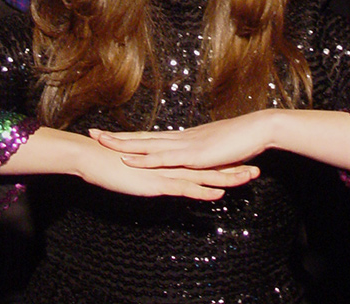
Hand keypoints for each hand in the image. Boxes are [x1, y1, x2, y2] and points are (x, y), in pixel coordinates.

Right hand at [1, 127, 258, 200]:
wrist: (92, 156)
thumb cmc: (111, 162)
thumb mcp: (138, 169)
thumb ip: (152, 170)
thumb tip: (161, 176)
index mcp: (169, 160)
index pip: (201, 162)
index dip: (222, 163)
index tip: (242, 162)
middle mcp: (172, 164)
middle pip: (208, 167)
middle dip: (233, 169)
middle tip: (256, 169)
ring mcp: (165, 172)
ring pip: (202, 176)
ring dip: (226, 178)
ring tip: (248, 178)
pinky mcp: (156, 182)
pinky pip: (184, 188)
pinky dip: (202, 191)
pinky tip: (217, 194)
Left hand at [90, 112, 273, 170]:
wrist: (257, 128)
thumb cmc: (240, 140)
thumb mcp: (214, 152)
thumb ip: (201, 157)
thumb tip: (192, 162)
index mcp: (183, 138)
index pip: (149, 137)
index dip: (128, 136)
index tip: (108, 134)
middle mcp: (179, 139)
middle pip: (141, 138)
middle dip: (116, 137)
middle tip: (92, 133)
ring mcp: (185, 146)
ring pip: (148, 146)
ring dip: (124, 145)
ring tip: (103, 143)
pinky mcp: (194, 156)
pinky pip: (165, 158)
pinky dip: (146, 159)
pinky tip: (131, 160)